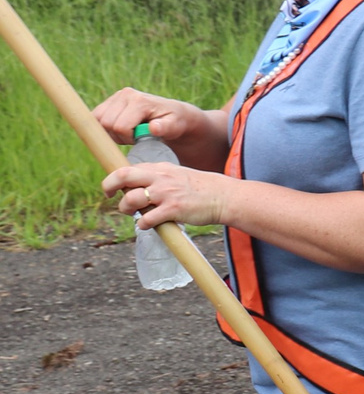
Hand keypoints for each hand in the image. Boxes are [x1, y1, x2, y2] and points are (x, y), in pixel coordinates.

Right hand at [91, 89, 216, 152]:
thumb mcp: (175, 127)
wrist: (174, 114)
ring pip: (97, 121)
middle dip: (118, 136)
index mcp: (139, 101)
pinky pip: (95, 118)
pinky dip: (105, 128)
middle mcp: (125, 94)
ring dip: (110, 132)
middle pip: (105, 124)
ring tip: (129, 133)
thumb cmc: (175, 122)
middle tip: (134, 138)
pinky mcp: (110, 101)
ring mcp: (116, 96)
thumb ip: (165, 128)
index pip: (119, 126)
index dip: (127, 138)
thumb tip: (154, 128)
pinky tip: (121, 130)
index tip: (140, 140)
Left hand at [102, 159, 233, 231]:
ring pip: (131, 199)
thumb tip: (137, 185)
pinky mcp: (173, 210)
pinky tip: (148, 225)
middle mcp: (160, 178)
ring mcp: (166, 194)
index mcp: (160, 168)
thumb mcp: (177, 174)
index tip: (113, 187)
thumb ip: (158, 177)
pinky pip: (147, 219)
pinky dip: (143, 224)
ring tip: (132, 214)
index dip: (115, 178)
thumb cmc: (201, 188)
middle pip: (122, 176)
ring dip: (125, 208)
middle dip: (109, 186)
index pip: (129, 168)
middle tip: (108, 195)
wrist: (224, 196)